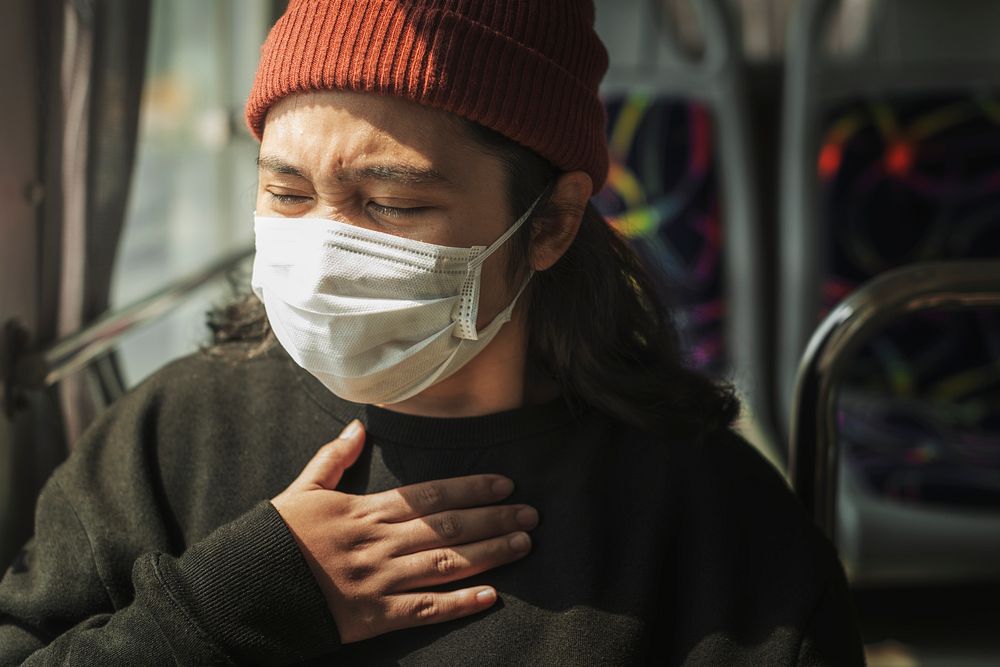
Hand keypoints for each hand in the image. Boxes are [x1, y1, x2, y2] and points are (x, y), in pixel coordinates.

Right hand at [271, 420, 537, 643]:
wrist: (243, 590)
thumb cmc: (275, 539)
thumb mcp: (301, 490)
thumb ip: (333, 458)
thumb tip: (360, 425)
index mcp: (364, 511)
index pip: (429, 495)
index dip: (470, 488)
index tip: (504, 483)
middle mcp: (378, 543)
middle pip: (448, 527)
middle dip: (493, 518)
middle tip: (531, 513)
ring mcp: (378, 581)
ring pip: (445, 564)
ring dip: (489, 554)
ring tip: (523, 544)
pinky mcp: (373, 617)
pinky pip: (424, 610)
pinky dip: (459, 604)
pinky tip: (491, 597)